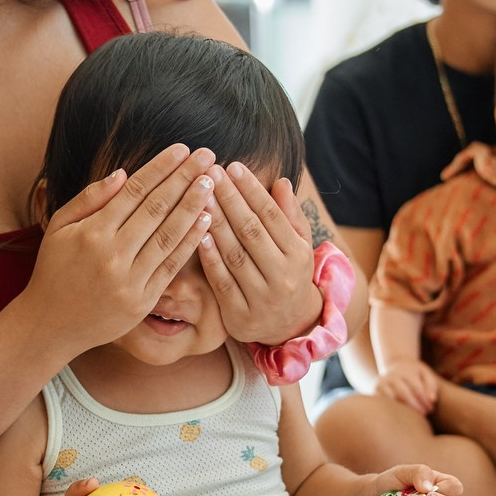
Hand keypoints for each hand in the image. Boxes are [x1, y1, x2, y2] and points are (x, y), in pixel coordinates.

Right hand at [24, 145, 217, 358]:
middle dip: (184, 179)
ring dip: (193, 206)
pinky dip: (190, 242)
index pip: (134, 192)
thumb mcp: (59, 228)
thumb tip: (123, 174)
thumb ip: (89, 199)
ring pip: (168, 235)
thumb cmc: (54, 270)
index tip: (181, 149)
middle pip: (156, 209)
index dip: (160, 168)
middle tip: (207, 156)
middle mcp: (112, 254)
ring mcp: (129, 279)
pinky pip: (171, 266)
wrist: (50, 324)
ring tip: (211, 182)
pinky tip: (206, 220)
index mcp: (91, 232)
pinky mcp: (142, 301)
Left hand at [195, 163, 322, 344]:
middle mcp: (283, 277)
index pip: (272, 216)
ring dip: (215, 223)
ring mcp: (261, 298)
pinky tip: (197, 234)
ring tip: (198, 196)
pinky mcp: (240, 317)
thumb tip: (281, 181)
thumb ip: (288, 215)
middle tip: (209, 173)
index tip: (232, 167)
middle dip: (229, 200)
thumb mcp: (298, 246)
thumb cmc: (289, 274)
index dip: (251, 190)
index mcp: (298, 255)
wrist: (290, 328)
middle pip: (251, 232)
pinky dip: (209, 258)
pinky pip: (221, 282)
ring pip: (234, 255)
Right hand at [374, 362, 442, 414]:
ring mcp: (381, 383)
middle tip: (423, 414)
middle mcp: (392, 376)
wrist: (396, 364)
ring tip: (412, 416)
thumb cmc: (414, 373)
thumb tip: (432, 400)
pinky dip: (391, 410)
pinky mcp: (375, 390)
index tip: (430, 408)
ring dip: (403, 409)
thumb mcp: (425, 374)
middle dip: (415, 406)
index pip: (416, 388)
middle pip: (403, 393)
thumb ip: (431, 385)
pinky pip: (381, 403)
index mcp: (406, 371)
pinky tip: (401, 415)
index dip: (424, 400)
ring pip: (391, 399)